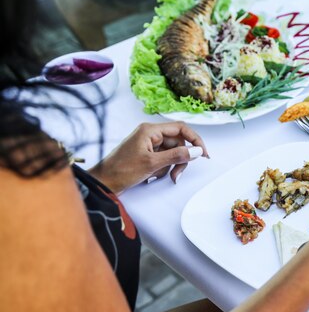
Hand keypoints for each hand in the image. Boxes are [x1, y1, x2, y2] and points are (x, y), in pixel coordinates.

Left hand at [89, 122, 207, 193]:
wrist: (102, 183)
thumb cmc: (120, 171)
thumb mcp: (152, 164)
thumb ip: (176, 156)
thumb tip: (196, 151)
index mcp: (150, 130)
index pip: (181, 128)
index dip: (195, 140)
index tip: (202, 153)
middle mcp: (150, 134)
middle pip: (178, 142)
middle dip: (181, 158)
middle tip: (179, 173)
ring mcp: (148, 144)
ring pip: (172, 152)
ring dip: (172, 165)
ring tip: (167, 176)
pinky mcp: (146, 154)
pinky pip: (164, 158)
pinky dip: (164, 168)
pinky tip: (155, 176)